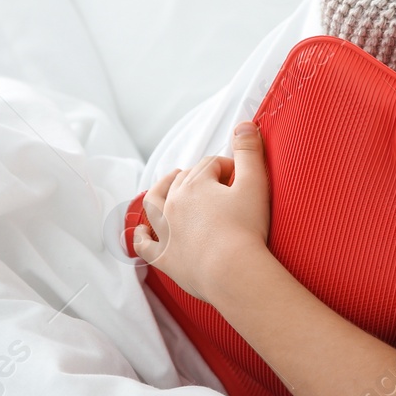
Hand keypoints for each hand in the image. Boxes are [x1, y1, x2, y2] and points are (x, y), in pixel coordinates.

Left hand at [131, 121, 270, 304]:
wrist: (233, 271)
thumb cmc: (246, 229)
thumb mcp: (254, 183)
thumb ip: (249, 152)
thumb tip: (244, 123)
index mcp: (195, 184)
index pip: (210, 165)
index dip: (228, 168)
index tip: (242, 178)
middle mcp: (174, 203)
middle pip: (183, 180)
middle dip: (197, 177)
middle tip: (215, 185)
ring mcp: (166, 230)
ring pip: (154, 203)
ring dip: (159, 191)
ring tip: (165, 187)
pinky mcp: (165, 257)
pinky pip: (145, 245)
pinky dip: (141, 237)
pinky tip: (141, 232)